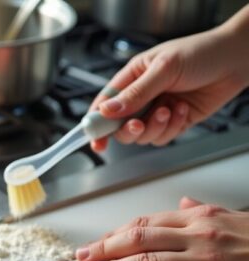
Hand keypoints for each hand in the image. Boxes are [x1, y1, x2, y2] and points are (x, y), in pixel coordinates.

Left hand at [75, 197, 248, 260]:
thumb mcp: (234, 216)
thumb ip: (202, 211)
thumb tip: (180, 204)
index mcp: (199, 218)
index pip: (144, 225)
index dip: (112, 235)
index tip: (93, 245)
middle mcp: (199, 237)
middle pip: (138, 241)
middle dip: (103, 251)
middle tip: (80, 260)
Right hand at [90, 5, 248, 151]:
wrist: (236, 60)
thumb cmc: (201, 53)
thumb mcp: (164, 68)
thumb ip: (136, 93)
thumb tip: (108, 111)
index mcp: (132, 78)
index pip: (105, 103)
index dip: (95, 123)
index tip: (94, 139)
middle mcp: (142, 96)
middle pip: (120, 126)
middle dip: (128, 129)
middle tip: (138, 124)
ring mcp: (158, 110)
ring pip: (142, 135)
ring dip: (156, 127)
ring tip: (170, 109)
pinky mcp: (175, 122)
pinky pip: (163, 137)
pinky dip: (172, 127)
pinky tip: (182, 109)